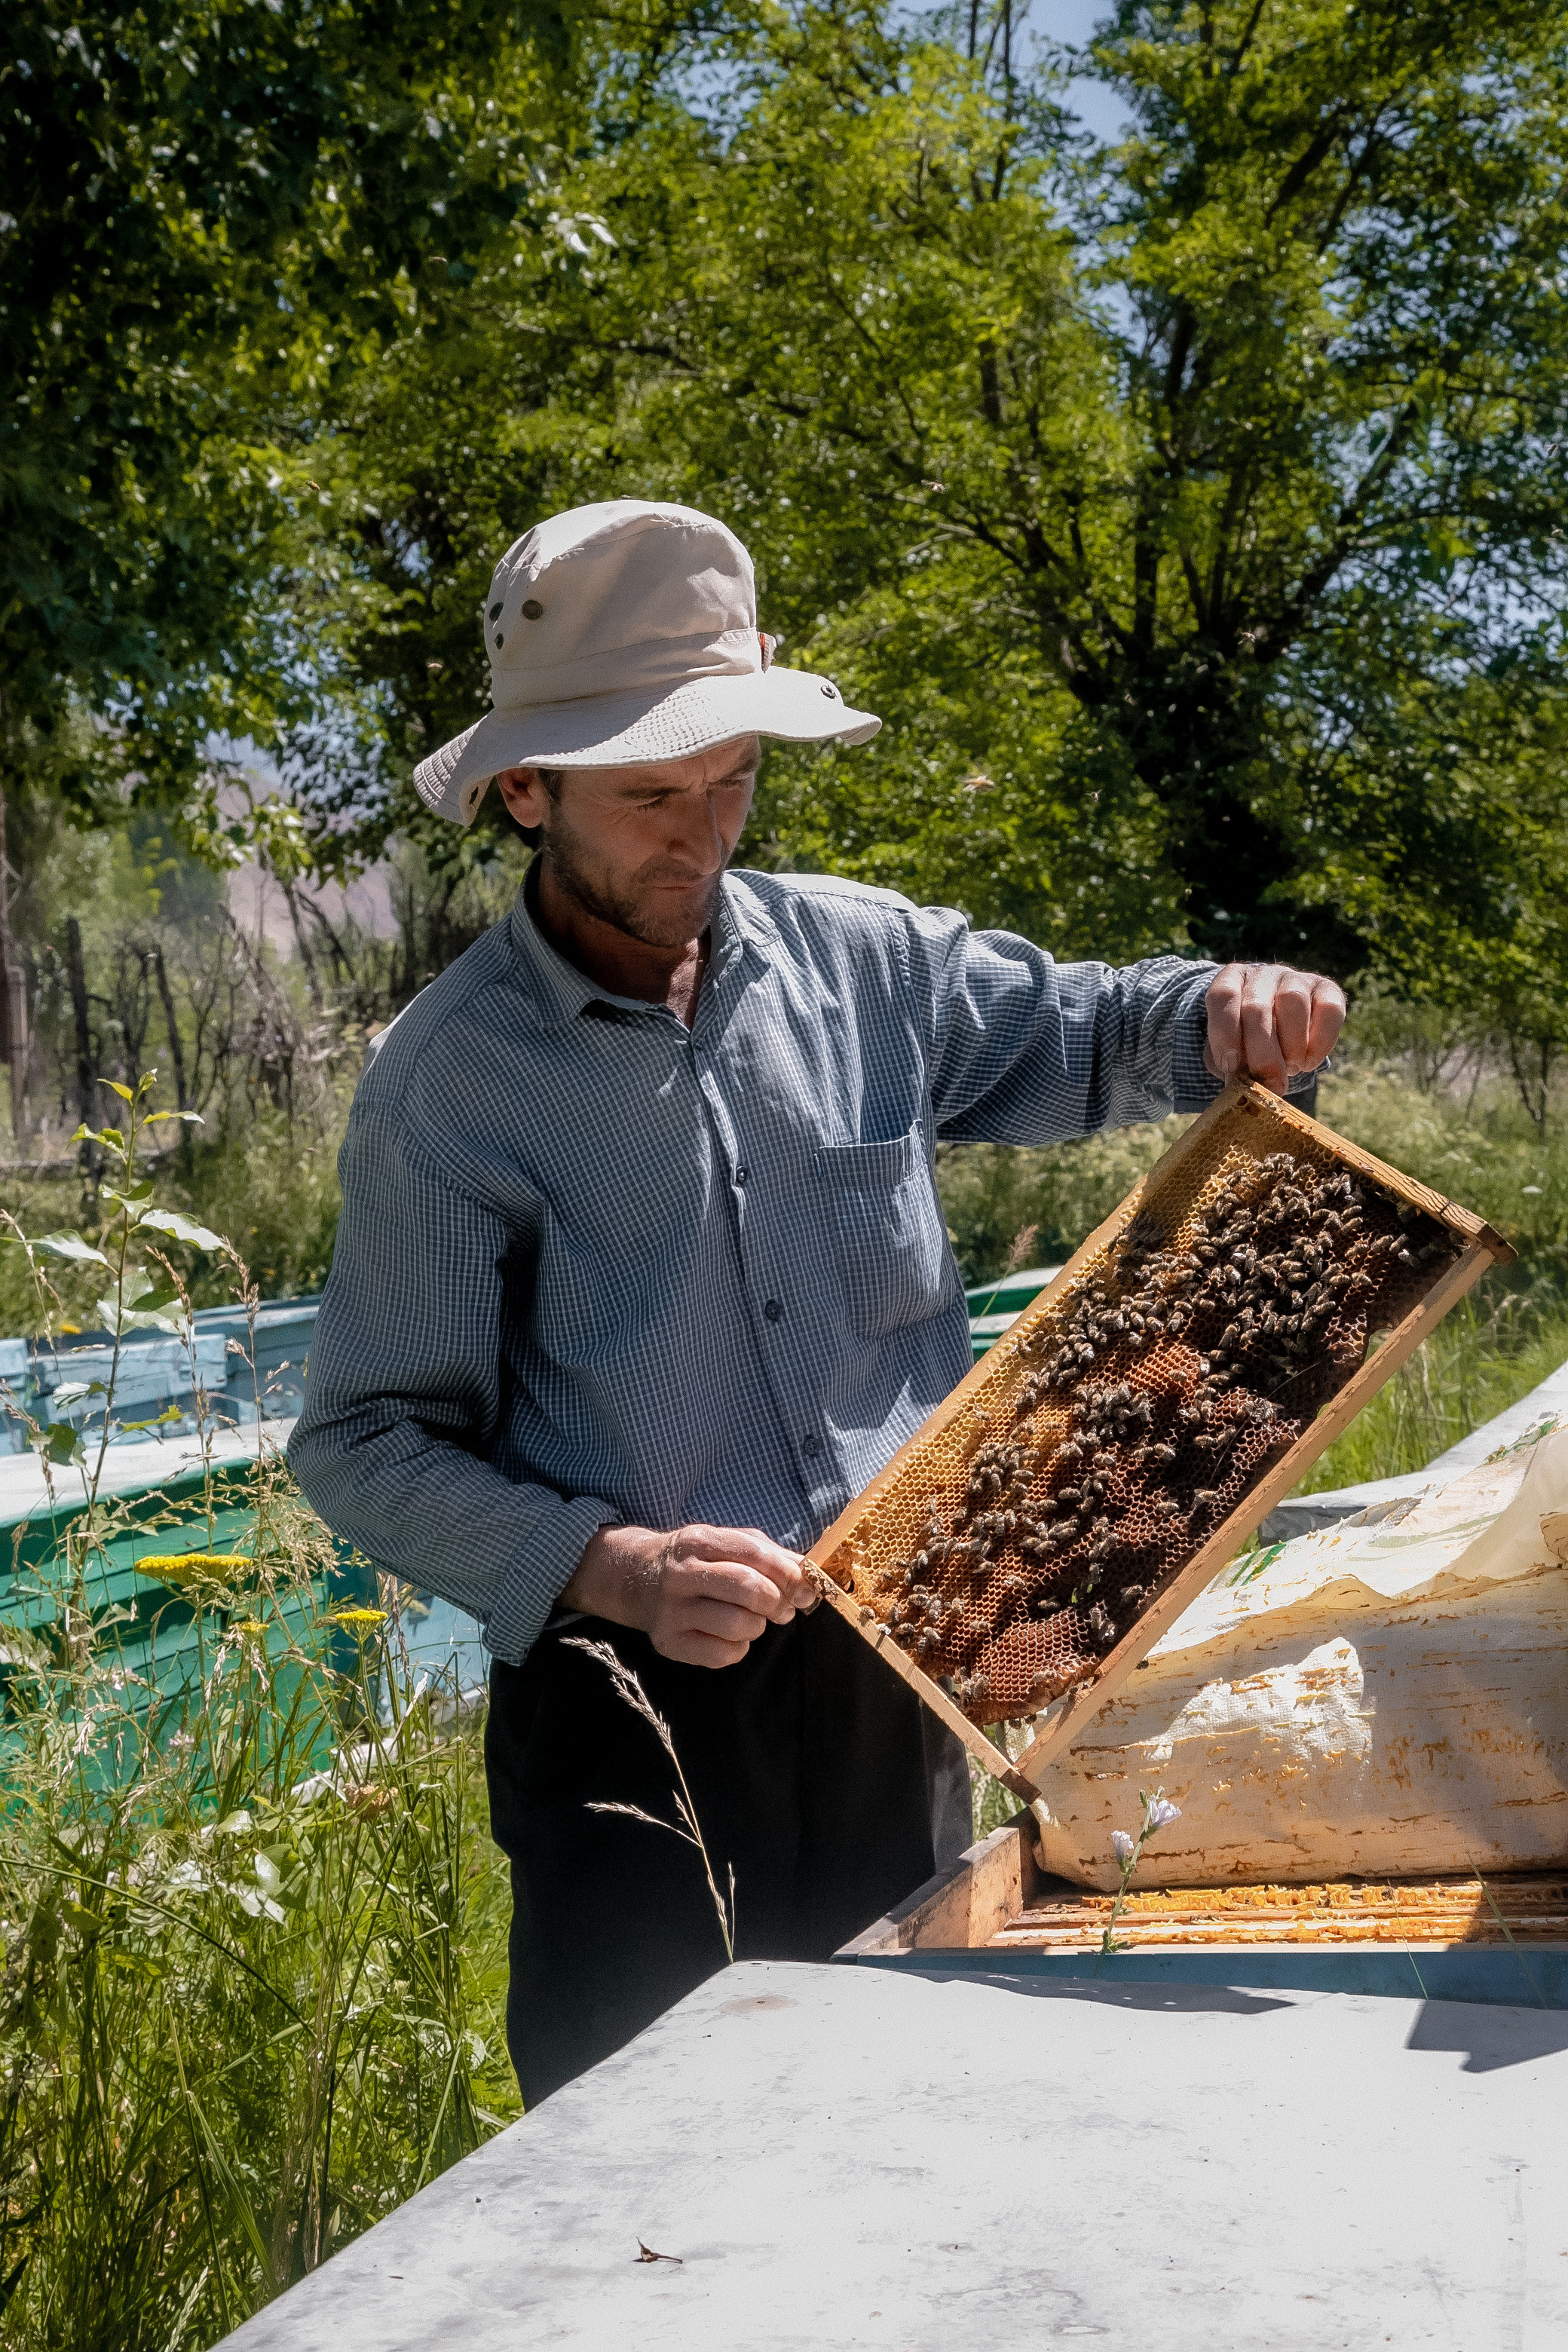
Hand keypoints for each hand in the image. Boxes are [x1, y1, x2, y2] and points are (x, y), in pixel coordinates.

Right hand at [560, 1521, 816, 1667]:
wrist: (638, 1578)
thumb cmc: (699, 1561)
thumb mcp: (729, 1543)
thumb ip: (771, 1556)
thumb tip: (809, 1579)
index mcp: (700, 1540)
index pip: (755, 1554)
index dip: (788, 1573)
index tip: (802, 1588)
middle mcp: (681, 1573)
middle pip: (748, 1589)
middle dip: (776, 1602)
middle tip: (781, 1609)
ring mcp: (671, 1610)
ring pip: (738, 1625)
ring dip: (757, 1626)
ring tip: (751, 1620)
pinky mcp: (668, 1642)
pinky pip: (722, 1655)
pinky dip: (738, 1649)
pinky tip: (729, 1636)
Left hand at [1204, 962, 1345, 1096]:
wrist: (1279, 1026)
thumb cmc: (1248, 1041)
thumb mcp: (1231, 1050)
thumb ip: (1231, 1064)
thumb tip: (1239, 1087)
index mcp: (1231, 981)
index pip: (1223, 996)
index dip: (1225, 1033)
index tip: (1231, 1067)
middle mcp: (1262, 974)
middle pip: (1256, 1007)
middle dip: (1261, 1053)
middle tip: (1269, 1081)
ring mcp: (1296, 978)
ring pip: (1293, 1001)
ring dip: (1291, 1045)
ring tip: (1291, 1066)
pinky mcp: (1327, 989)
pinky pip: (1329, 1010)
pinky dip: (1320, 1043)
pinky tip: (1309, 1060)